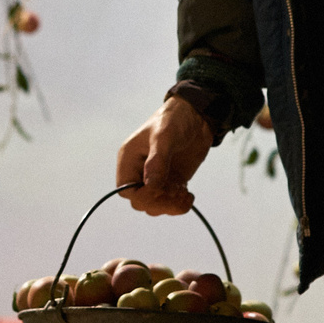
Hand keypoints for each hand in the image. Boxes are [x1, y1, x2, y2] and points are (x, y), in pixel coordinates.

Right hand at [116, 96, 213, 214]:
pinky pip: (170, 203)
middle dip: (158, 201)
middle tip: (176, 190)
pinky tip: (189, 194)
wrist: (197, 116)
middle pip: (140, 201)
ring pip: (155, 206)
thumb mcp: (165, 137)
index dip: (141, 195)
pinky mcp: (171, 182)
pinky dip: (180, 205)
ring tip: (184, 192)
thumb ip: (157, 161)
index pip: (126, 190)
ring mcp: (156, 179)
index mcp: (130, 159)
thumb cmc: (175, 120)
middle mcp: (140, 172)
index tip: (161, 188)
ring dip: (170, 205)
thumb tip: (151, 186)